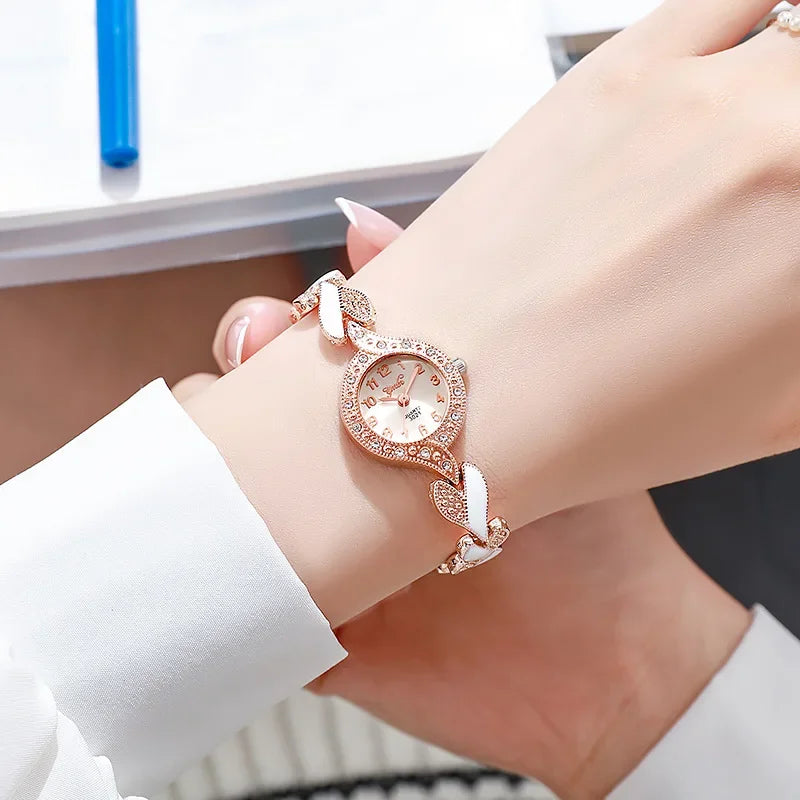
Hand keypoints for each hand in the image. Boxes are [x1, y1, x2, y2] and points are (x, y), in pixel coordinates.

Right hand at [193, 209, 748, 797]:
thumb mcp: (544, 407)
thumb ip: (471, 321)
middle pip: (255, 421)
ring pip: (233, 500)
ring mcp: (329, 557)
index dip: (274, 335)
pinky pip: (243, 596)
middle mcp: (355, 489)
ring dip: (213, 463)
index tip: (282, 318)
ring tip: (227, 441)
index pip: (306, 369)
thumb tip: (361, 222)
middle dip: (236, 380)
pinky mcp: (318, 628)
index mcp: (396, 437)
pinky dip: (218, 564)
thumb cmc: (594, 536)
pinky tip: (220, 530)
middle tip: (253, 353)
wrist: (619, 662)